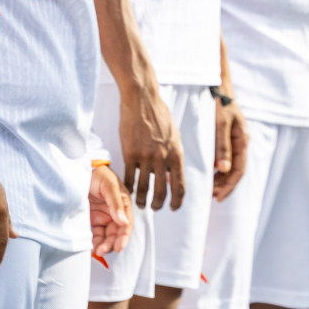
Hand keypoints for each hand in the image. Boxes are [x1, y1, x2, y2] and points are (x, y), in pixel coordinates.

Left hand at [89, 167, 132, 256]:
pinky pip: (94, 234)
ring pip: (105, 236)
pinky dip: (93, 242)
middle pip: (115, 233)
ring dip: (102, 245)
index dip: (123, 237)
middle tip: (102, 251)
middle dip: (110, 244)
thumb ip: (116, 203)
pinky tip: (90, 247)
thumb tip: (124, 222)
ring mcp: (102, 216)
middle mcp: (114, 212)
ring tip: (95, 251)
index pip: (126, 224)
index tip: (118, 247)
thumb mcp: (109, 185)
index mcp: (122, 204)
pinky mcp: (91, 219)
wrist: (77, 169)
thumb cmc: (96, 173)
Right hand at [118, 85, 185, 210]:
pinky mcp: (130, 153)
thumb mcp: (174, 136)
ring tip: (141, 204)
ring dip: (143, 200)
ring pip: (144, 188)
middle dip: (159, 204)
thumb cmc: (159, 115)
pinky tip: (128, 191)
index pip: (180, 185)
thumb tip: (173, 173)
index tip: (173, 207)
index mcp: (177, 154)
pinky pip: (130, 177)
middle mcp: (163, 158)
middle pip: (162, 191)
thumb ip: (174, 155)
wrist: (142, 99)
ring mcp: (146, 156)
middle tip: (155, 208)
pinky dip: (129, 188)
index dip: (177, 201)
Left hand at [212, 97, 248, 201]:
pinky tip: (207, 172)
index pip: (239, 170)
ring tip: (208, 189)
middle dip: (224, 185)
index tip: (218, 197)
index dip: (229, 186)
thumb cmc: (220, 102)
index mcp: (242, 140)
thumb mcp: (221, 124)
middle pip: (235, 170)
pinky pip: (224, 157)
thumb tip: (223, 170)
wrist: (218, 84)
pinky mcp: (225, 136)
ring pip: (229, 165)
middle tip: (211, 197)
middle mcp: (240, 142)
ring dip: (220, 178)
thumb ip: (222, 146)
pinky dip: (216, 167)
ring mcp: (233, 139)